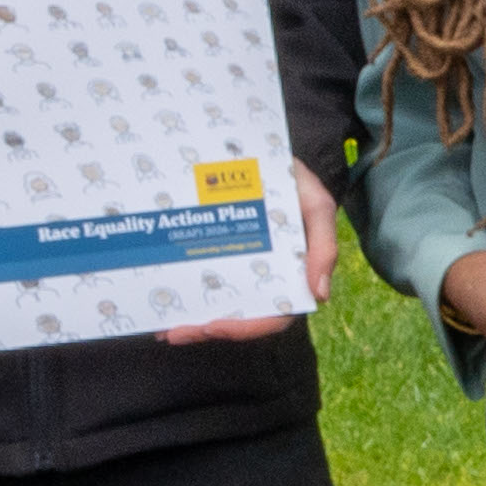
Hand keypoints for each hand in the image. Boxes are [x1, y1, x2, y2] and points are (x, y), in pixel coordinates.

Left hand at [156, 163, 342, 345]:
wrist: (259, 152)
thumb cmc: (293, 178)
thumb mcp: (316, 204)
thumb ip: (324, 246)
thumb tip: (320, 295)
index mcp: (292, 273)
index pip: (276, 314)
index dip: (247, 327)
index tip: (214, 325)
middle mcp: (265, 277)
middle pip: (241, 317)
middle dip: (208, 330)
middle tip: (175, 333)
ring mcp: (238, 267)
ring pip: (218, 306)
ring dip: (192, 323)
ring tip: (163, 330)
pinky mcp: (216, 254)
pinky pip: (201, 282)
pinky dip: (183, 298)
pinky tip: (160, 307)